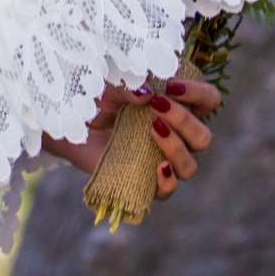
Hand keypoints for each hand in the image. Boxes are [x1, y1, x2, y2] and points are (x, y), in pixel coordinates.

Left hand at [44, 76, 221, 202]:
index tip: (172, 84)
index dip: (199, 93)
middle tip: (157, 105)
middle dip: (185, 119)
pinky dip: (167, 181)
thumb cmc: (93, 98)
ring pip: (190, 166)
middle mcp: (174, 136)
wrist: (66, 124)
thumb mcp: (109, 84)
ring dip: (176, 146)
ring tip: (152, 128)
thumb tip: (146, 93)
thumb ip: (128, 85)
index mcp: (175, 107)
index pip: (207, 101)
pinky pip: (167, 191)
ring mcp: (161, 161)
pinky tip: (157, 166)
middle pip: (203, 137)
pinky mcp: (143, 181)